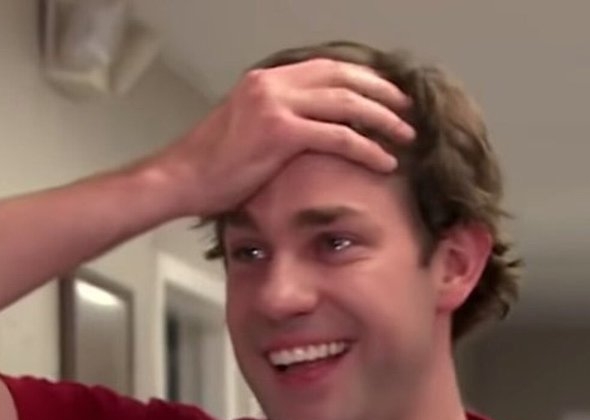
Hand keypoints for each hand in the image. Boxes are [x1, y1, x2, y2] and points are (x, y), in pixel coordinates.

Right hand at [148, 58, 414, 217]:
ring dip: (383, 119)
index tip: (387, 94)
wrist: (181, 180)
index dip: (362, 78)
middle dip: (382, 93)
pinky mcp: (280, 132)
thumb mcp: (245, 129)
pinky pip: (338, 136)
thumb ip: (278, 118)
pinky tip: (383, 160)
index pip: (326, 68)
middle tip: (408, 110)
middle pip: (344, 78)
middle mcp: (271, 84)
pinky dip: (367, 148)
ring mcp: (275, 105)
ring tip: (406, 135)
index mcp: (265, 80)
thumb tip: (311, 128)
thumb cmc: (211, 166)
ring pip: (347, 104)